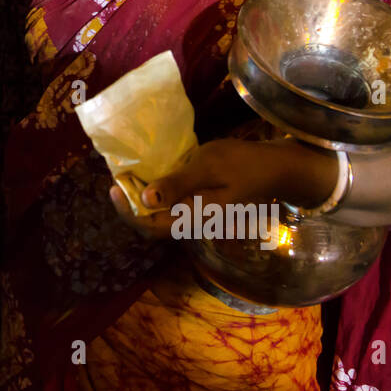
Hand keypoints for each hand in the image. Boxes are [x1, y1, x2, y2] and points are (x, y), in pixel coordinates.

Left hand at [107, 138, 313, 239]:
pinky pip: (172, 204)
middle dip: (130, 205)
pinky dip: (157, 192)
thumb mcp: (208, 167)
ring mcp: (198, 214)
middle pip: (152, 223)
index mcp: (194, 218)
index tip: (113, 187)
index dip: (127, 211)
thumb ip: (178, 184)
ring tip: (129, 174)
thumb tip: (145, 201)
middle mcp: (193, 222)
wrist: (276, 168)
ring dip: (142, 198)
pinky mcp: (201, 204)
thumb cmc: (243, 164)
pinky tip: (152, 173)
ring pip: (161, 214)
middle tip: (118, 178)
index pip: (150, 226)